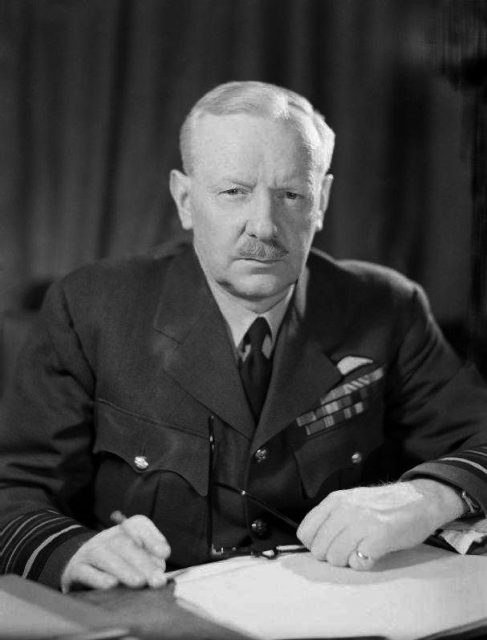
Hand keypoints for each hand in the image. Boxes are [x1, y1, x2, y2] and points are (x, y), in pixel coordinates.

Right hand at [61, 515, 170, 591]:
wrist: (80, 566)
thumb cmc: (119, 562)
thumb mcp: (136, 556)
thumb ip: (150, 558)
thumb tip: (159, 565)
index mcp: (125, 528)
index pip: (139, 526)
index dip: (153, 539)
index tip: (165, 554)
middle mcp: (106, 536)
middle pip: (124, 545)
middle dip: (143, 563)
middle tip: (157, 580)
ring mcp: (89, 551)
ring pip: (105, 557)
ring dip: (124, 570)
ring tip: (139, 582)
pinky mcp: (75, 569)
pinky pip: (85, 572)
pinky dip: (99, 578)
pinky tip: (112, 585)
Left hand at [297, 479, 464, 570]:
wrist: (420, 500)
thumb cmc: (385, 504)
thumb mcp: (352, 500)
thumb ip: (332, 515)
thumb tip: (312, 539)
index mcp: (335, 500)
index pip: (306, 531)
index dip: (314, 545)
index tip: (326, 546)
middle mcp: (346, 509)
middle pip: (319, 549)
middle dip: (330, 556)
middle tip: (347, 551)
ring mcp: (362, 522)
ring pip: (336, 557)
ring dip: (347, 561)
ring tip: (360, 552)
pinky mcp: (379, 537)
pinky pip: (358, 563)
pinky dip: (363, 564)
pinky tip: (371, 555)